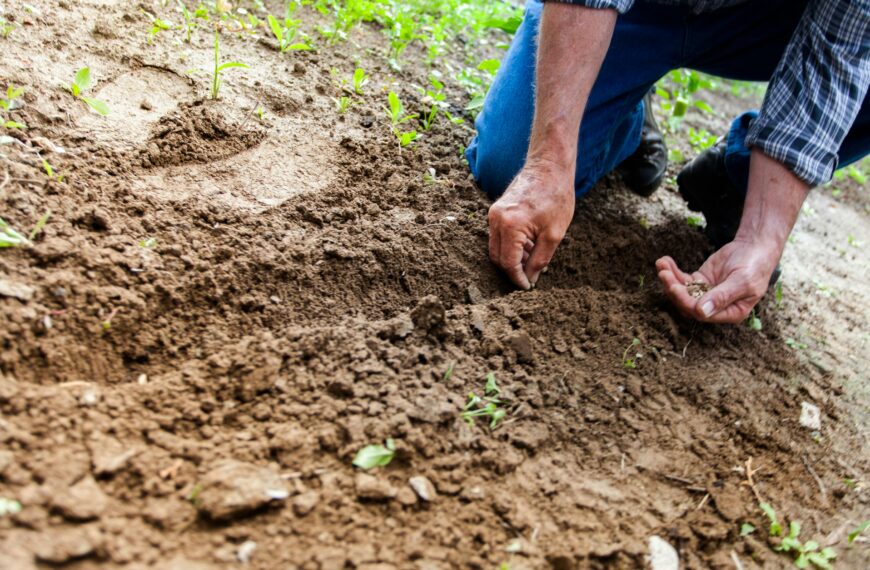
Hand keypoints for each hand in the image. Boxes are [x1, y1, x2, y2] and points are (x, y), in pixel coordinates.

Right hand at [488, 160, 574, 288]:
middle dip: (512, 270)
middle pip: (497, 257)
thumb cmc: (556, 196)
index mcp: (510, 226)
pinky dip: (511, 245)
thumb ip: (540, 260)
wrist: (549, 166)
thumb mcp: (554, 234)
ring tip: (534, 258)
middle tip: (530, 277)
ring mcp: (493, 214)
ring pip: (496, 247)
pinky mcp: (496, 210)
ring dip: (512, 258)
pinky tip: (529, 246)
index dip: (517, 278)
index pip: (508, 263)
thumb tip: (530, 278)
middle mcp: (496, 220)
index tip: (528, 287)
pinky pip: (498, 236)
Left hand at [656, 237, 781, 323]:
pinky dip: (672, 271)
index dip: (686, 302)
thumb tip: (701, 312)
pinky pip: (682, 279)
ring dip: (670, 279)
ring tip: (661, 264)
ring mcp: (706, 293)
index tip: (675, 287)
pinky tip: (664, 261)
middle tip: (664, 274)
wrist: (755, 247)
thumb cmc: (754, 266)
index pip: (702, 314)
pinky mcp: (700, 281)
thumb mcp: (742, 282)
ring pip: (682, 292)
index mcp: (730, 313)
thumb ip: (722, 296)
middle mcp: (715, 307)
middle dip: (674, 289)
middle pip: (688, 304)